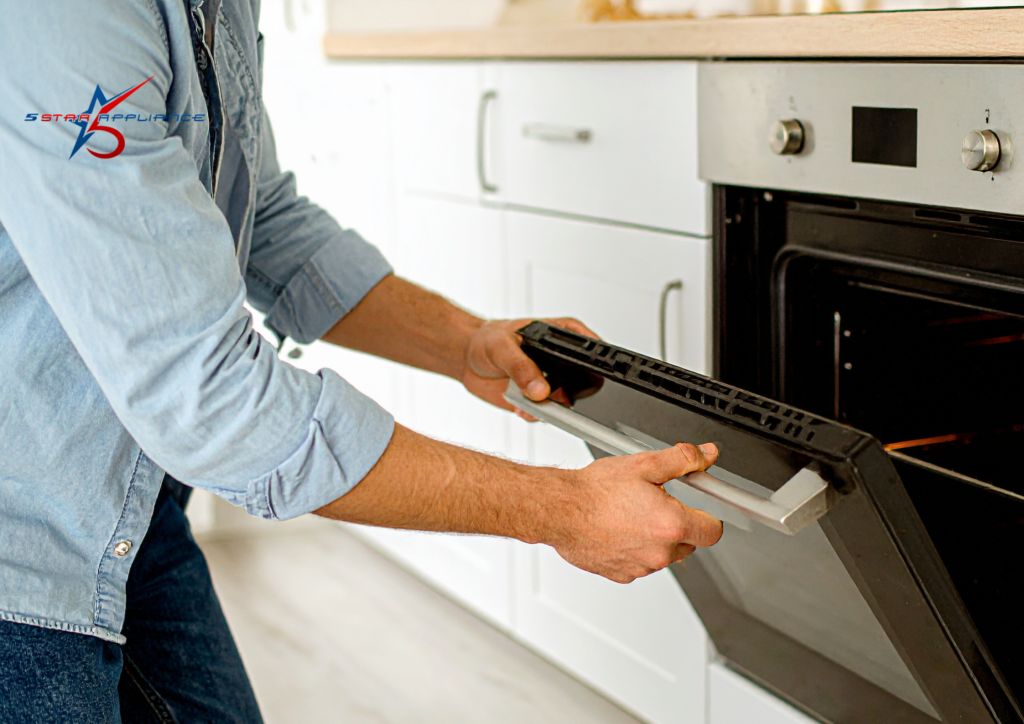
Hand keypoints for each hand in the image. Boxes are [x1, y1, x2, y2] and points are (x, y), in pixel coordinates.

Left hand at [463, 317, 597, 417]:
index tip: (582, 374)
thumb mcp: (502, 347)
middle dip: (570, 392)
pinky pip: (546, 414)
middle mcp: (560, 359)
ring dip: (549, 407)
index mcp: (560, 334)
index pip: (589, 346)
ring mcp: (551, 381)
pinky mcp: (539, 399)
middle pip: (584, 380)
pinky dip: (534, 415)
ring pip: (567, 402)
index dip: (591, 362)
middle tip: (548, 394)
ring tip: (526, 400)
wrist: (468, 358)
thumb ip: (521, 367)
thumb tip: (540, 389)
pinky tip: (519, 405)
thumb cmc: (486, 340)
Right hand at [546, 442, 723, 582]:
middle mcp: (660, 552)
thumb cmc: (595, 490)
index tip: (699, 507)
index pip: (713, 531)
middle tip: (656, 503)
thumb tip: (706, 455)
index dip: (708, 516)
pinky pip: (640, 563)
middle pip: (689, 543)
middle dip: (678, 524)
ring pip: (663, 555)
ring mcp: (641, 567)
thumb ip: (683, 460)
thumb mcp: (644, 464)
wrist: (560, 509)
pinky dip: (634, 549)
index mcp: (672, 524)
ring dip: (655, 538)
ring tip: (631, 514)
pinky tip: (618, 529)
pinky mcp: (622, 574)